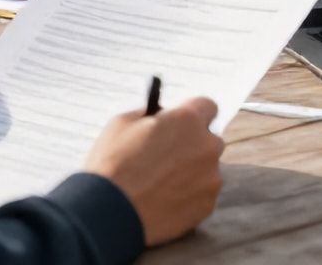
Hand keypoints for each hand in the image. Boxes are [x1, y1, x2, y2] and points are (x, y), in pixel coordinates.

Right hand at [83, 96, 224, 246]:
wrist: (111, 213)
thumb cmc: (113, 165)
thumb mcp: (123, 124)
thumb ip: (149, 116)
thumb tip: (159, 117)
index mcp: (188, 120)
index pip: (207, 107)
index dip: (192, 115)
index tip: (181, 124)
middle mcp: (206, 146)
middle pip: (209, 140)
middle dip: (193, 144)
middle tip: (168, 156)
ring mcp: (210, 178)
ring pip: (207, 169)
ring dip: (192, 172)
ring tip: (162, 185)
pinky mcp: (207, 205)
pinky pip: (203, 194)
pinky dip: (189, 196)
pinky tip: (165, 201)